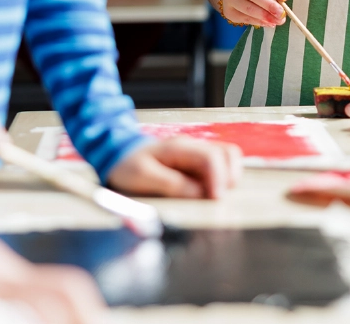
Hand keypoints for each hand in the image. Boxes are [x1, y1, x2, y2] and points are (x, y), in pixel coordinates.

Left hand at [107, 137, 242, 198]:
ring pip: (228, 159)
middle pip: (227, 154)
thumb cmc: (129, 165)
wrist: (119, 156)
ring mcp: (197, 154)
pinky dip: (223, 180)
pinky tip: (213, 194)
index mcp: (180, 148)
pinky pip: (220, 167)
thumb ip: (172, 184)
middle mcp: (193, 147)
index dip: (218, 178)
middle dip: (230, 177)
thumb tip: (199, 194)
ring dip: (229, 178)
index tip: (216, 199)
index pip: (211, 157)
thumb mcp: (144, 177)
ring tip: (218, 197)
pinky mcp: (197, 164)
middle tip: (219, 200)